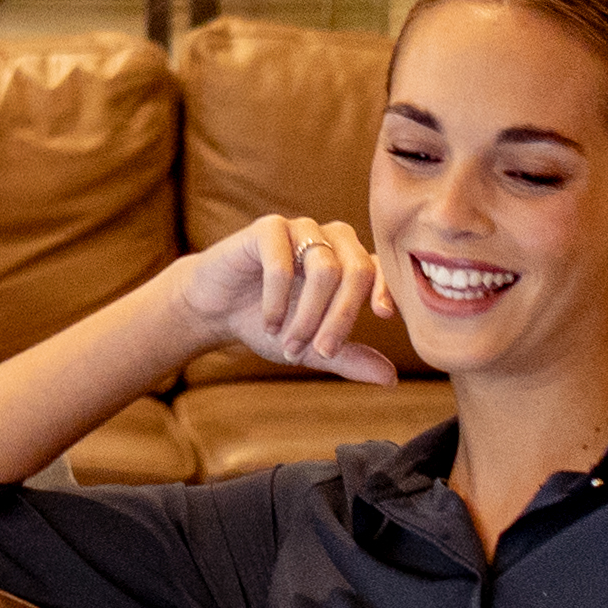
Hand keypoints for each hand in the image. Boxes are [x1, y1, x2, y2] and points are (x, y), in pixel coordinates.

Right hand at [170, 212, 392, 384]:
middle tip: (322, 352)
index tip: (381, 315)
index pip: (379, 269)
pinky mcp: (268, 228)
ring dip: (308, 315)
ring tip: (288, 343)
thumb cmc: (269, 323)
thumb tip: (391, 380)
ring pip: (324, 268)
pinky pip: (283, 262)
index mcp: (348, 262)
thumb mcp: (311, 347)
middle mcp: (329, 240)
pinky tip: (269, 323)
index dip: (386, 288)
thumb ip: (349, 357)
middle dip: (341, 318)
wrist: (216, 308)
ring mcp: (300, 229)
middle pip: (356, 270)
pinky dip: (277, 299)